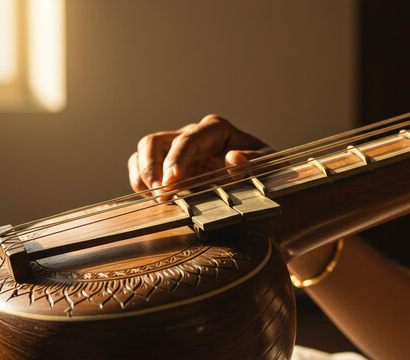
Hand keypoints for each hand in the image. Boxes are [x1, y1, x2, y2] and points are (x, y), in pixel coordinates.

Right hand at [128, 114, 271, 199]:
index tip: (171, 181)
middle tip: (160, 195)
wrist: (265, 181)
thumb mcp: (269, 164)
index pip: (188, 138)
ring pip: (144, 153)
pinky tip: (153, 200)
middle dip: (151, 168)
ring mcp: (177, 152)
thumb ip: (253, 161)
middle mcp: (192, 137)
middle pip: (155, 142)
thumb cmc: (265, 168)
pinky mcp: (169, 169)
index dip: (176, 158)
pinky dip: (141, 183)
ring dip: (142, 176)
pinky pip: (143, 169)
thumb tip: (234, 158)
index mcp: (215, 130)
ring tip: (156, 199)